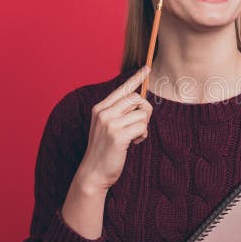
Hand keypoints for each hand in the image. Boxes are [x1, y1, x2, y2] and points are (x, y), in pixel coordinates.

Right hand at [77, 65, 152, 190]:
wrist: (93, 173)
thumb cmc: (104, 150)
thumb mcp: (107, 127)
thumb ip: (119, 113)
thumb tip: (139, 100)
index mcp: (100, 108)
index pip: (122, 89)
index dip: (136, 78)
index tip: (146, 68)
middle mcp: (103, 112)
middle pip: (136, 98)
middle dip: (144, 112)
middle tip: (138, 126)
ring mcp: (109, 123)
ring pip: (141, 113)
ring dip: (143, 126)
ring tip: (133, 138)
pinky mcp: (118, 135)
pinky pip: (142, 127)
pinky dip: (142, 136)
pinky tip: (134, 144)